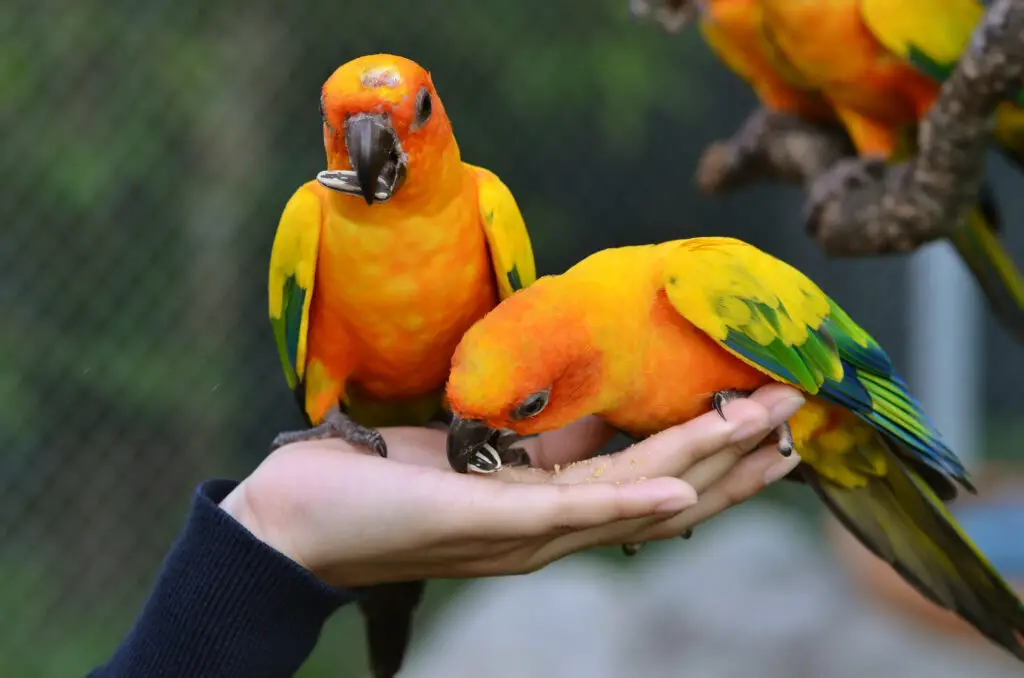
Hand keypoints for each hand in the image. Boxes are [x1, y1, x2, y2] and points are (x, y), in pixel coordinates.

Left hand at [220, 384, 803, 587]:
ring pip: (633, 499)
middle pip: (662, 495)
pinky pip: (567, 512)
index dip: (713, 455)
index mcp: (546, 507)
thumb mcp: (472, 450)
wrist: (293, 526)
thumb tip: (582, 406)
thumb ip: (531, 438)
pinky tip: (680, 492)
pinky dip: (630, 502)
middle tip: (800, 417)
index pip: (648, 481)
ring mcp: (522, 533)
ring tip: (768, 434)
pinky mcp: (485, 522)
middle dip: (733, 458)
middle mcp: (548, 530)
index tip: (767, 421)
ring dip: (705, 466)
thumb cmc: (378, 484)